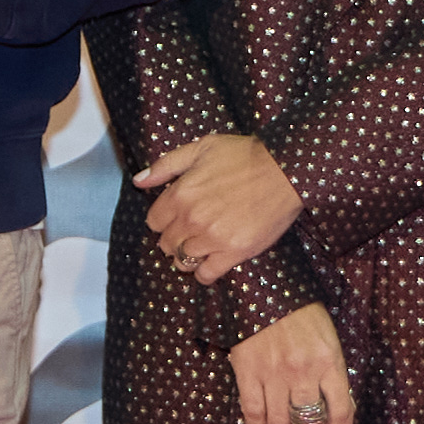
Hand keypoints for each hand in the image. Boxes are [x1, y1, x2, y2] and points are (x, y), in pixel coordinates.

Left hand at [130, 131, 303, 284]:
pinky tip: (211, 262)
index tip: (173, 218)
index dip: (162, 220)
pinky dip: (204, 272)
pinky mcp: (234, 252)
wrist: (284, 170)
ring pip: (183, 261)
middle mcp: (192, 220)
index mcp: (180, 194)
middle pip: (166, 244)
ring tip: (200, 246)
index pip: (154, 221)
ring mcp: (213, 238)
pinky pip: (207, 274)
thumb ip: (166, 165)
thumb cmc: (244, 155)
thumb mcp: (201, 148)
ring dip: (187, 256)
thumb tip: (139, 180)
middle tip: (188, 233)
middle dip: (173, 238)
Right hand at [228, 304, 353, 423]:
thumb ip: (332, 371)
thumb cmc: (300, 313)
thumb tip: (336, 408)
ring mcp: (274, 373)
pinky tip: (262, 420)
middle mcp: (304, 371)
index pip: (341, 411)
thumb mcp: (328, 338)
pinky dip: (258, 423)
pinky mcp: (248, 371)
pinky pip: (252, 412)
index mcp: (329, 361)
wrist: (265, 286)